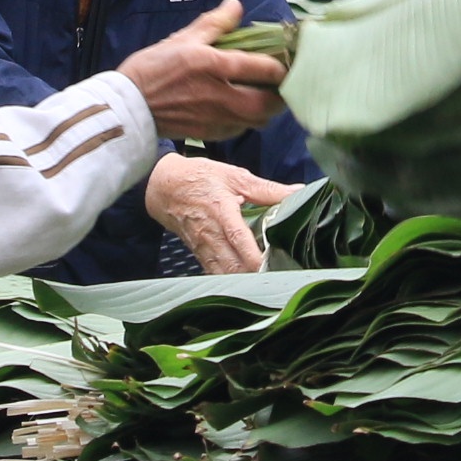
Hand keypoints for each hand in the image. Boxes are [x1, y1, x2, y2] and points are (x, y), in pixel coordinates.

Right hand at [117, 0, 284, 141]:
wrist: (128, 106)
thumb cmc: (152, 69)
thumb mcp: (182, 39)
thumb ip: (215, 23)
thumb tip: (235, 4)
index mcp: (214, 66)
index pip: (264, 68)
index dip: (282, 66)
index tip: (286, 60)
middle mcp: (220, 95)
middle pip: (269, 103)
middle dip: (280, 94)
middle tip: (280, 83)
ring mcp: (216, 118)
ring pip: (258, 120)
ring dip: (267, 109)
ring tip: (265, 95)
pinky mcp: (210, 134)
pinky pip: (241, 129)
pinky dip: (248, 120)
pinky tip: (242, 108)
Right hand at [146, 153, 292, 273]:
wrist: (163, 187)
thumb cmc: (200, 178)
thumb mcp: (234, 176)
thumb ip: (267, 188)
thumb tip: (297, 192)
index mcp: (221, 211)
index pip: (238, 237)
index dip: (254, 255)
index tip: (271, 266)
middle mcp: (210, 233)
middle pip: (231, 264)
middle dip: (253, 276)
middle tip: (279, 279)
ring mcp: (203, 247)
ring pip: (223, 273)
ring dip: (243, 281)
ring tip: (267, 284)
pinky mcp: (199, 254)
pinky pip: (215, 273)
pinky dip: (230, 280)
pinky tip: (248, 283)